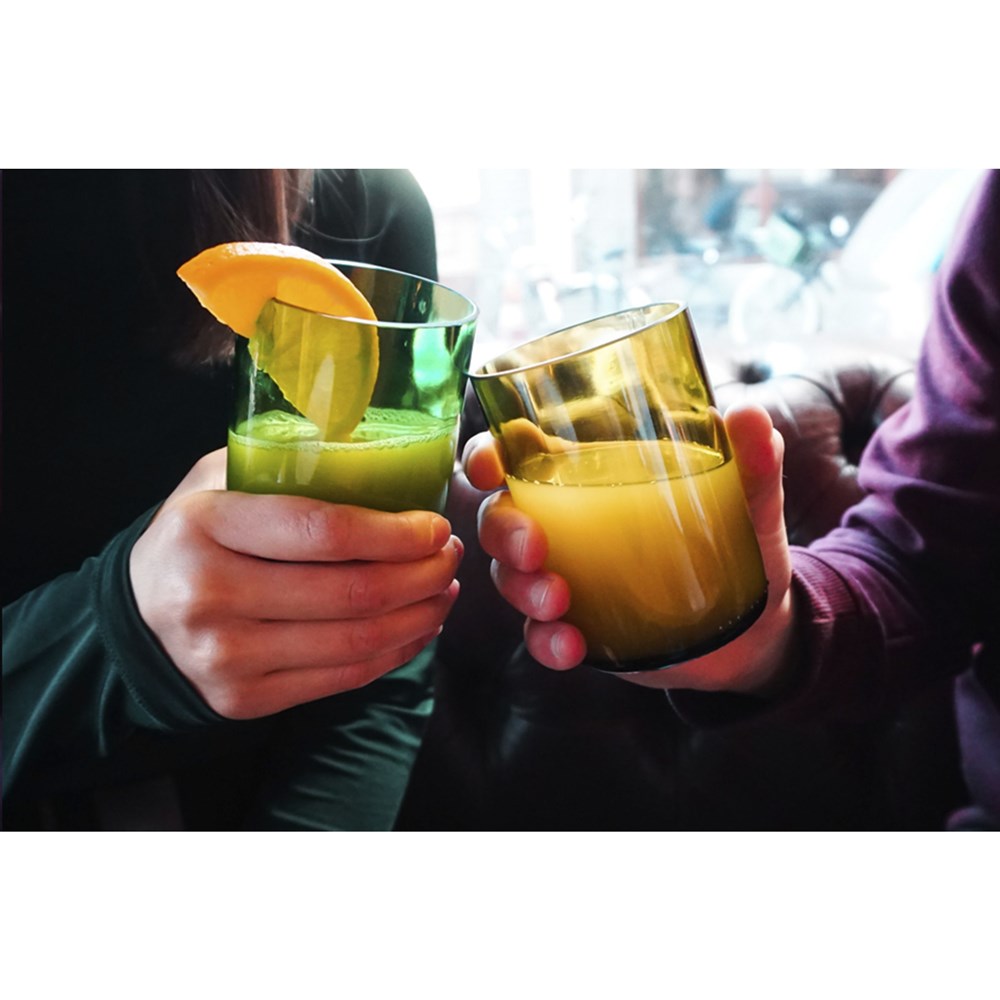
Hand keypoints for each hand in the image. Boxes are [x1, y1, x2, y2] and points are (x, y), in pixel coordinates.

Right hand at [130, 449, 461, 718]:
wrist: (140, 612)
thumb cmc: (199, 533)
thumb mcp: (221, 478)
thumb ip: (287, 462)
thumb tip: (390, 455)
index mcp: (205, 525)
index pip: (324, 531)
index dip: (396, 533)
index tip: (435, 526)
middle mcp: (209, 595)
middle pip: (352, 593)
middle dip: (422, 574)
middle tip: (449, 555)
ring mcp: (224, 657)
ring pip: (356, 641)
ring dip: (419, 615)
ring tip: (444, 588)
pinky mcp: (243, 699)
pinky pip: (343, 678)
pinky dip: (395, 652)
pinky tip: (418, 626)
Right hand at [463, 404, 796, 693]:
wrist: (755, 631)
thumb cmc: (743, 545)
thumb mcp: (752, 505)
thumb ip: (754, 462)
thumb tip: (749, 413)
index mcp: (591, 477)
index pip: (518, 454)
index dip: (487, 455)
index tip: (489, 467)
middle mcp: (566, 524)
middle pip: (499, 516)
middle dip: (502, 531)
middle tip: (535, 551)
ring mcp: (566, 577)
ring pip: (509, 576)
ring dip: (521, 589)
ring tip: (560, 604)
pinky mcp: (576, 626)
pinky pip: (538, 632)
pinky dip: (545, 640)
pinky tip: (571, 647)